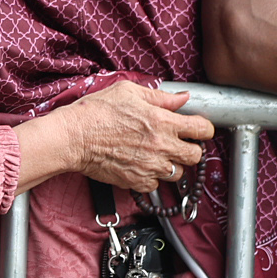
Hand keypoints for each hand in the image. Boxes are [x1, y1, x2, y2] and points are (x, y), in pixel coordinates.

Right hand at [47, 82, 212, 192]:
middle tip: (178, 143)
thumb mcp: (128, 92)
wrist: (73, 137)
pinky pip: (156, 185)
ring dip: (171, 164)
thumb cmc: (95, 112)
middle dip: (191, 148)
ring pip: (178, 173)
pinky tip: (140, 164)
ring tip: (156, 154)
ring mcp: (150, 166)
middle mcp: (161, 146)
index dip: (203, 128)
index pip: (202, 129)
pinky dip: (152, 177)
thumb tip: (182, 98)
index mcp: (162, 121)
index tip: (197, 128)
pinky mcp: (137, 181)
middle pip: (196, 155)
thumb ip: (159, 97)